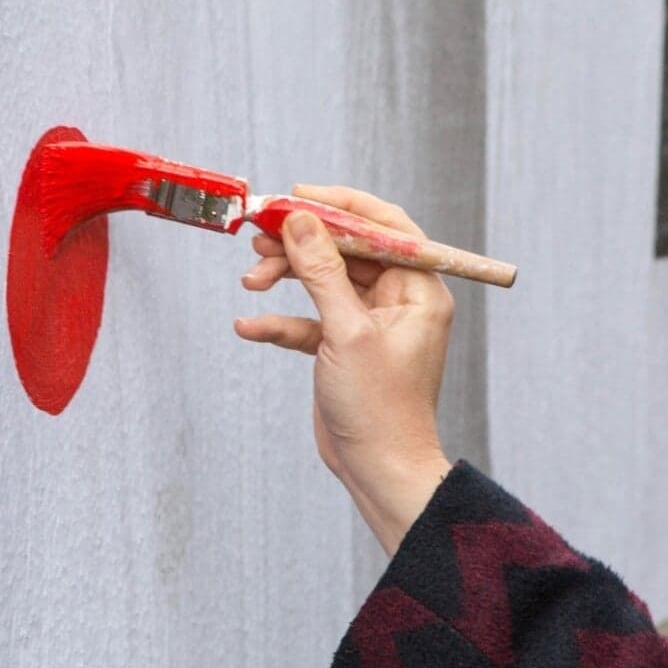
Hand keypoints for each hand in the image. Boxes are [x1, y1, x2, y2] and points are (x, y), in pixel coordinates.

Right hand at [235, 185, 454, 554]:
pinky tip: (249, 326)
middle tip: (260, 235)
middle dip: (301, 243)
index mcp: (418, 289)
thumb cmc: (381, 409)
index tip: (298, 195)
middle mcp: (397, 300)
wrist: (378, 472)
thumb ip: (321, 272)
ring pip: (322, 281)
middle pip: (344, 250)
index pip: (383, 227)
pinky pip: (308, 320)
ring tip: (251, 279)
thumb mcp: (347, 332)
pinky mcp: (343, 346)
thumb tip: (299, 220)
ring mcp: (368, 322)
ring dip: (285, 277)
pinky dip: (280, 321)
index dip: (340, 205)